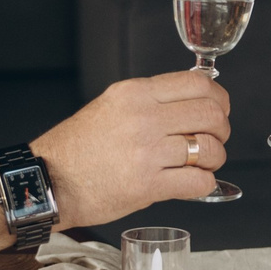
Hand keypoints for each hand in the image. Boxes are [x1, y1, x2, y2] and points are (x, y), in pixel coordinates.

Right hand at [32, 71, 229, 226]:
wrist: (49, 180)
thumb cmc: (77, 147)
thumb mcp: (111, 105)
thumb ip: (150, 101)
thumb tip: (192, 101)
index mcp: (135, 93)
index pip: (199, 84)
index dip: (219, 99)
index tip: (219, 109)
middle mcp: (143, 117)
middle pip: (211, 114)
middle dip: (222, 129)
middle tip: (215, 139)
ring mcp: (146, 152)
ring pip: (209, 149)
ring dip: (214, 159)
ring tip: (202, 164)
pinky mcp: (147, 185)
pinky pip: (198, 182)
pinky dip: (205, 184)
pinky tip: (194, 183)